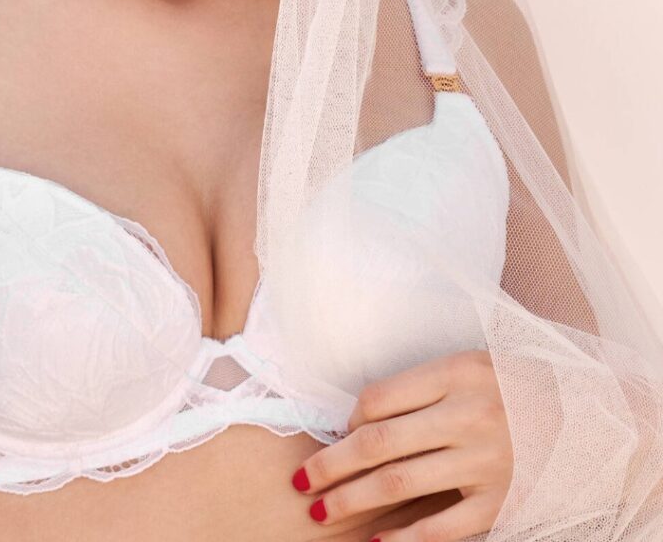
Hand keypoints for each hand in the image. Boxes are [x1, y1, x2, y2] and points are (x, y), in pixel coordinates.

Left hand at [289, 349, 512, 540]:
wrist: (589, 419)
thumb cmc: (514, 387)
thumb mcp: (468, 366)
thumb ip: (419, 388)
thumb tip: (357, 420)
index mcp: (455, 374)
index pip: (379, 399)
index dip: (348, 419)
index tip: (336, 432)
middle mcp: (467, 416)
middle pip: (378, 444)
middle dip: (331, 464)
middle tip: (300, 481)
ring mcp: (484, 463)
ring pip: (400, 485)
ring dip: (352, 500)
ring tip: (319, 510)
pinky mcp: (501, 503)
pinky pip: (443, 527)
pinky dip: (406, 539)